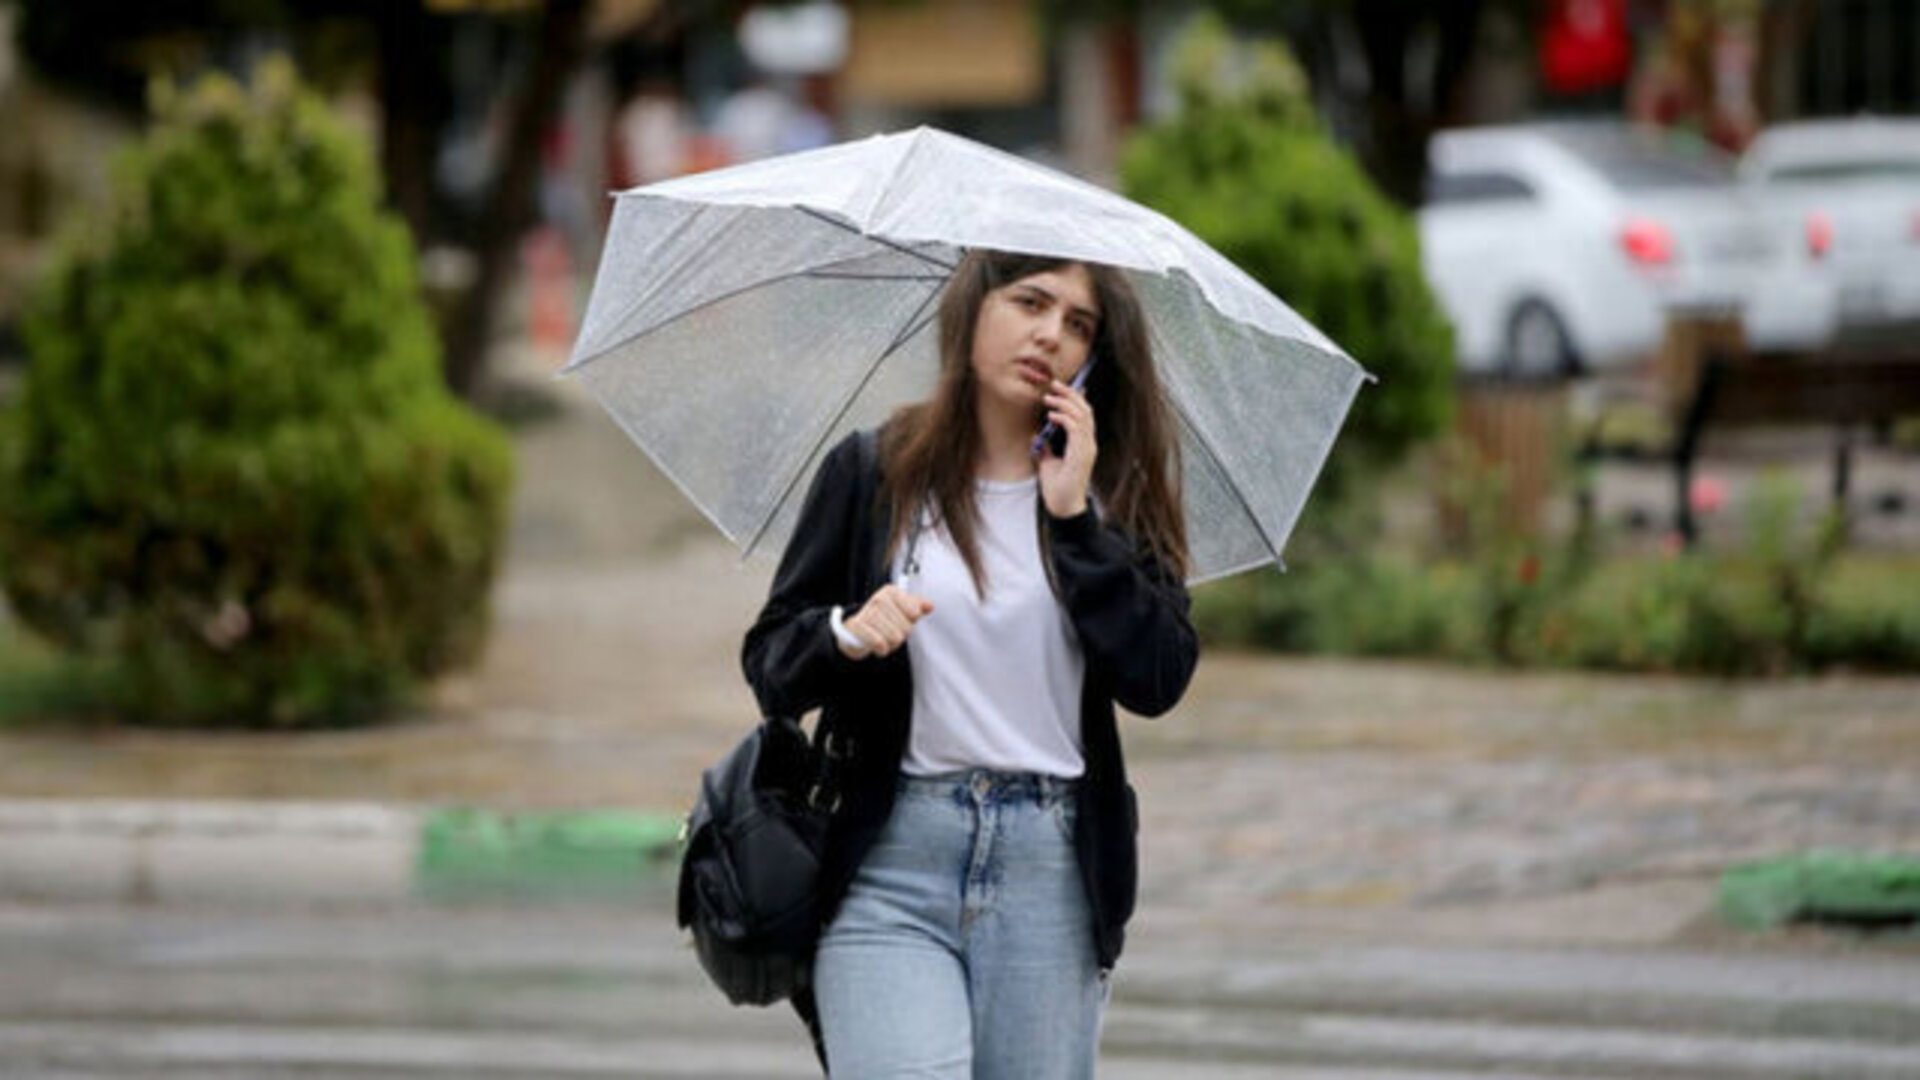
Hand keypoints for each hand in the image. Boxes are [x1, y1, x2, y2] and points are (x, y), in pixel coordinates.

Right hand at [842, 584, 933, 657]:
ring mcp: (867, 611)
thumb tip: (930, 606)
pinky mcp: (857, 626)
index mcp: (892, 592)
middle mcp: (879, 599)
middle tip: (890, 632)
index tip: (902, 619)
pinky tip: (878, 647)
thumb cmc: (882, 619)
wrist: (856, 630)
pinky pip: (879, 643)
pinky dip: (881, 649)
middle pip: (906, 628)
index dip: (911, 621)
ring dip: (891, 644)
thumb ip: (917, 606)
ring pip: (895, 637)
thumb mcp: (901, 609)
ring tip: (884, 638)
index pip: (915, 612)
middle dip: (900, 635)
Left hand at [1038, 378, 1095, 517]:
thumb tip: (1037, 435)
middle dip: (1070, 394)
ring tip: (1049, 398)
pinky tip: (1051, 416)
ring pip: (1082, 416)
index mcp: (1083, 444)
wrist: (1063, 507)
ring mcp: (1087, 449)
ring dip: (1065, 403)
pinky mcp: (1081, 455)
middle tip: (1055, 384)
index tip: (1059, 388)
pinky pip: (1075, 429)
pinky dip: (1064, 418)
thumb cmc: (1058, 488)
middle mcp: (1089, 444)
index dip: (1074, 399)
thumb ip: (1046, 447)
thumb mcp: (1048, 462)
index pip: (1084, 415)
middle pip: (1085, 410)